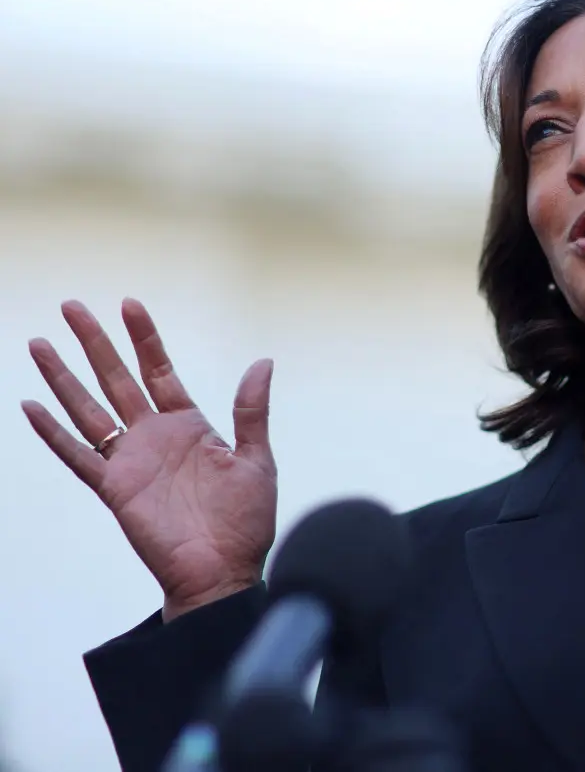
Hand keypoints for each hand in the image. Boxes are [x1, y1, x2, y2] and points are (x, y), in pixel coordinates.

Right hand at [22, 298, 277, 619]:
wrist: (224, 571)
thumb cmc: (245, 521)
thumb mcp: (256, 459)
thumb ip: (251, 412)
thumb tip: (262, 362)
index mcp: (190, 426)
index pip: (159, 370)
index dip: (145, 338)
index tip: (128, 304)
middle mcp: (154, 437)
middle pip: (116, 379)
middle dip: (95, 343)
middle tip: (71, 306)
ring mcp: (131, 461)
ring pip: (89, 409)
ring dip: (64, 377)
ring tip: (40, 344)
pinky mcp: (114, 489)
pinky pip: (78, 455)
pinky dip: (52, 432)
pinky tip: (31, 405)